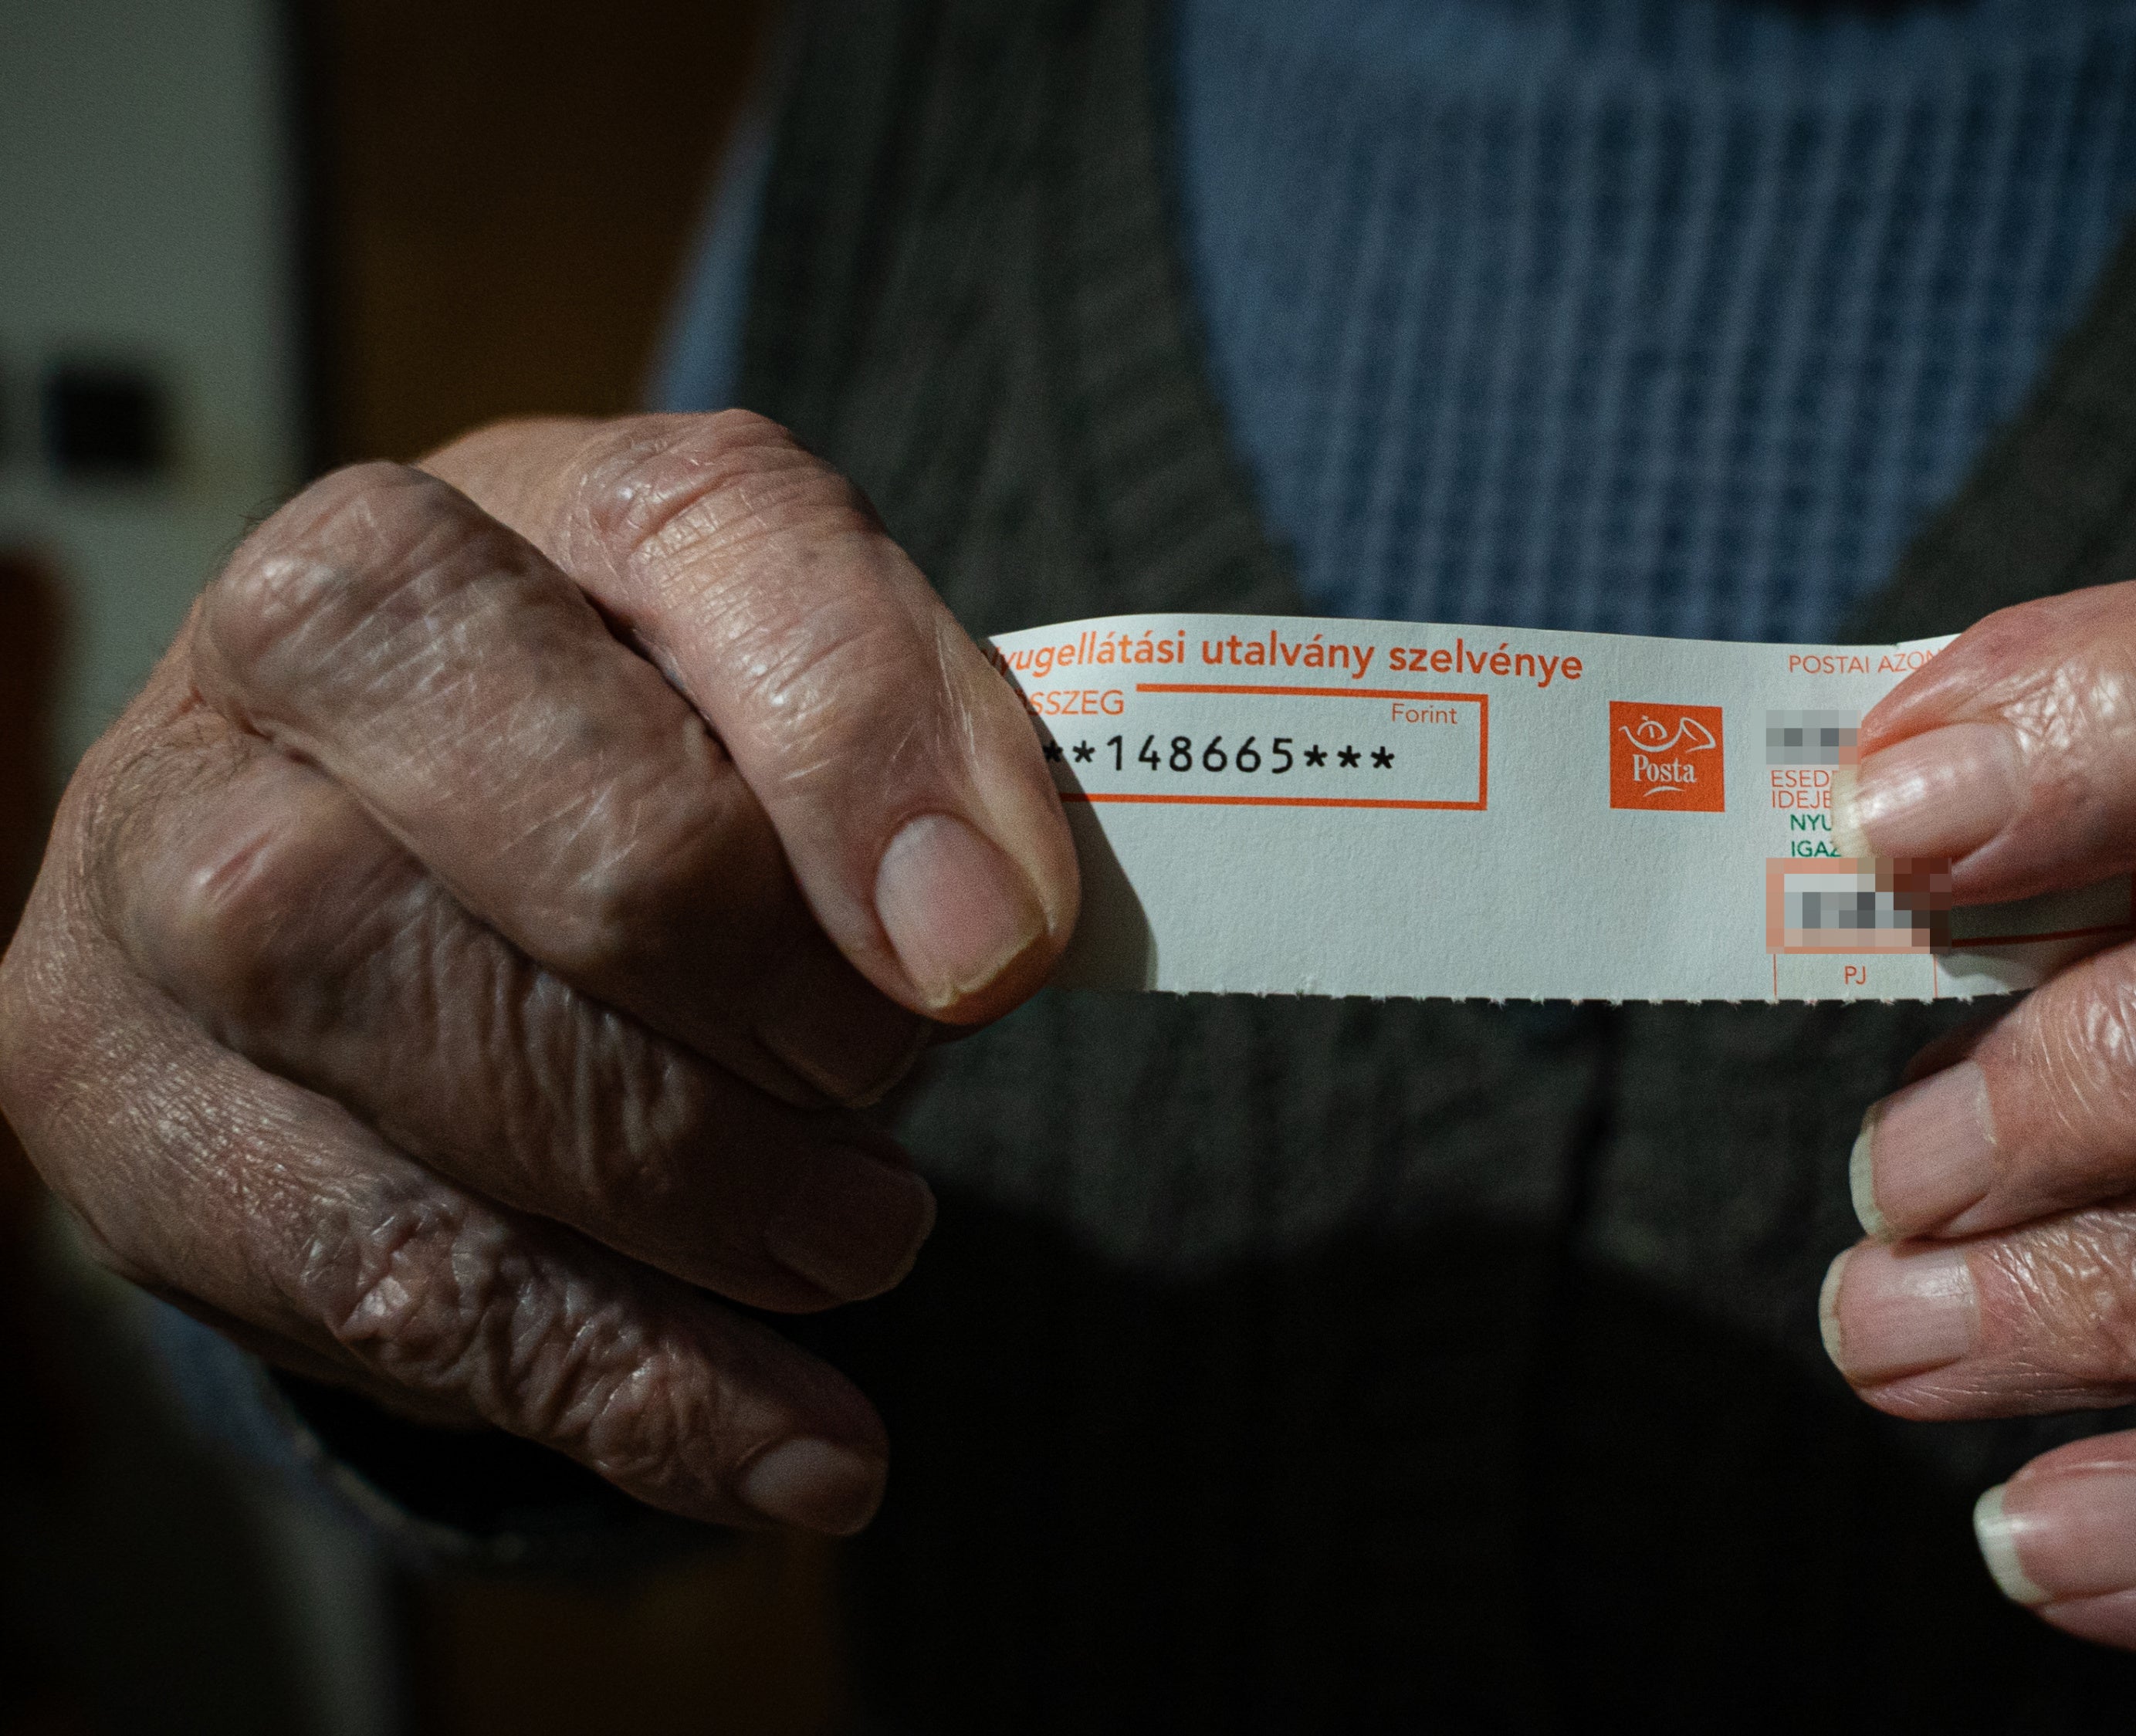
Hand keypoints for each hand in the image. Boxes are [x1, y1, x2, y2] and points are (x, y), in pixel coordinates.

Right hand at [0, 413, 1077, 1533]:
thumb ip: (936, 776)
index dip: (861, 739)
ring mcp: (155, 863)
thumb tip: (991, 936)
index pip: (703, 535)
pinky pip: (348, 1257)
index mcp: (528, 503)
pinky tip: (788, 1452)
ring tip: (858, 1245)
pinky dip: (607, 1377)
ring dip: (665, 1169)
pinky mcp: (116, 1099)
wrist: (440, 893)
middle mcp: (290, 644)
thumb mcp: (834, 734)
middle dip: (726, 952)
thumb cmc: (681, 786)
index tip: (995, 952)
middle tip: (888, 1081)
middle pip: (493, 761)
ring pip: (364, 986)